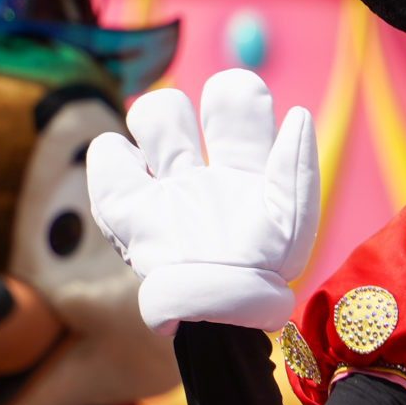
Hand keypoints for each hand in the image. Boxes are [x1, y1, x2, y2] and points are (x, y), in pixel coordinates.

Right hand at [87, 69, 319, 331]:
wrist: (221, 312)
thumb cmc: (265, 269)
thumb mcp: (294, 218)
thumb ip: (296, 165)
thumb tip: (298, 113)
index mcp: (245, 164)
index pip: (235, 98)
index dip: (237, 93)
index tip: (246, 113)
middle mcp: (202, 169)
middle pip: (181, 102)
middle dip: (181, 108)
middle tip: (202, 141)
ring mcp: (163, 187)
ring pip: (147, 117)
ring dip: (152, 120)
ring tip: (168, 160)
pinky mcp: (129, 209)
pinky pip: (107, 158)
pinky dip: (113, 155)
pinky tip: (137, 178)